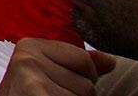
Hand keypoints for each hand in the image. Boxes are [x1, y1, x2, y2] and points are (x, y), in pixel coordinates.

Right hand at [0, 37, 115, 95]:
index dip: (81, 79)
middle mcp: (27, 58)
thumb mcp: (47, 76)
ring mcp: (32, 79)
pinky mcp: (38, 95)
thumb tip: (110, 61)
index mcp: (29, 46)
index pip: (84, 60)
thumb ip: (76, 65)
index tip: (56, 87)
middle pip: (87, 83)